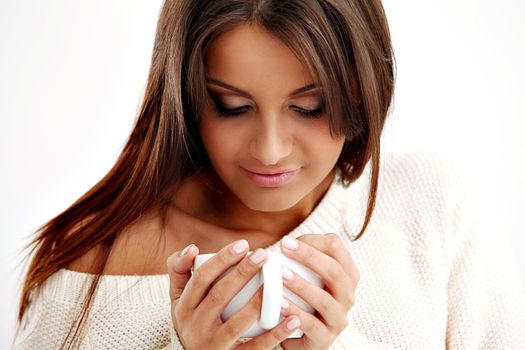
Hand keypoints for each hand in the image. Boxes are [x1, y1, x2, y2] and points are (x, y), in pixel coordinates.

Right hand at [166, 240, 301, 348]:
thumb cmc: (193, 319)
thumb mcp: (179, 298)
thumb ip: (180, 270)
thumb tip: (191, 248)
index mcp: (184, 307)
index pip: (201, 278)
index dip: (222, 260)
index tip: (244, 244)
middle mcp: (195, 327)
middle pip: (219, 296)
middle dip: (242, 273)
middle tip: (263, 255)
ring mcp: (213, 345)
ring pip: (236, 323)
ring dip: (257, 303)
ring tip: (276, 283)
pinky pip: (255, 348)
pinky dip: (275, 335)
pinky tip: (293, 319)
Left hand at [279, 234, 359, 349]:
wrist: (299, 334)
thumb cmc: (301, 296)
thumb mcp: (306, 274)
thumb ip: (301, 257)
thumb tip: (285, 243)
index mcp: (346, 274)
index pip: (336, 248)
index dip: (313, 241)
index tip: (286, 242)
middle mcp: (347, 295)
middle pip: (335, 271)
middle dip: (309, 257)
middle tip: (284, 249)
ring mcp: (339, 318)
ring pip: (325, 300)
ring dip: (302, 285)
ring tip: (281, 276)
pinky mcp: (325, 338)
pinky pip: (312, 326)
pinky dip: (296, 313)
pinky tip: (280, 304)